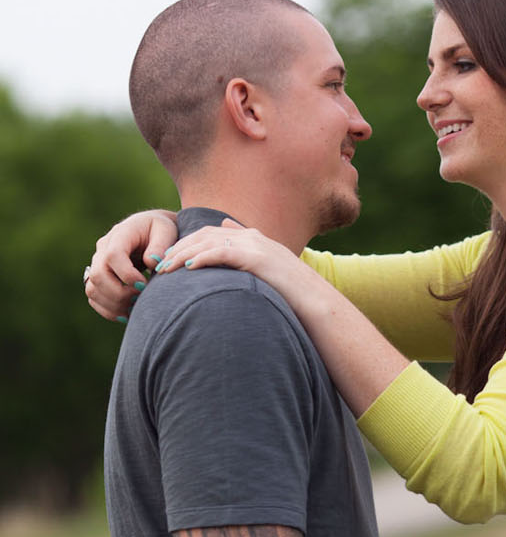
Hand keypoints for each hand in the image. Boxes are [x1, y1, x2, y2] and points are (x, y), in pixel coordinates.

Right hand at [85, 209, 177, 321]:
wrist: (151, 231)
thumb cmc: (160, 230)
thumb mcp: (166, 230)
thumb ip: (160, 245)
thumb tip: (152, 263)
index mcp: (120, 234)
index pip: (113, 256)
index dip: (127, 275)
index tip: (144, 284)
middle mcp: (103, 248)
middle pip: (98, 275)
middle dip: (119, 293)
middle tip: (140, 299)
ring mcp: (97, 263)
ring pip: (92, 288)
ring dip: (113, 304)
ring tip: (136, 308)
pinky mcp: (98, 278)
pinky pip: (94, 297)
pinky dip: (108, 310)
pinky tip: (127, 313)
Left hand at [155, 220, 305, 297]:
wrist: (317, 302)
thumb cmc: (292, 296)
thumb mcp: (269, 275)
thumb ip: (249, 266)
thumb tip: (229, 270)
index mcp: (253, 239)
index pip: (211, 234)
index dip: (188, 243)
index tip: (169, 259)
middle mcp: (252, 237)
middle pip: (204, 234)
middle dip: (178, 247)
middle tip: (158, 264)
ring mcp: (255, 245)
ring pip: (208, 242)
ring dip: (182, 254)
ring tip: (164, 268)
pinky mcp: (256, 258)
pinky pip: (221, 253)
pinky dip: (201, 257)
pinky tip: (186, 267)